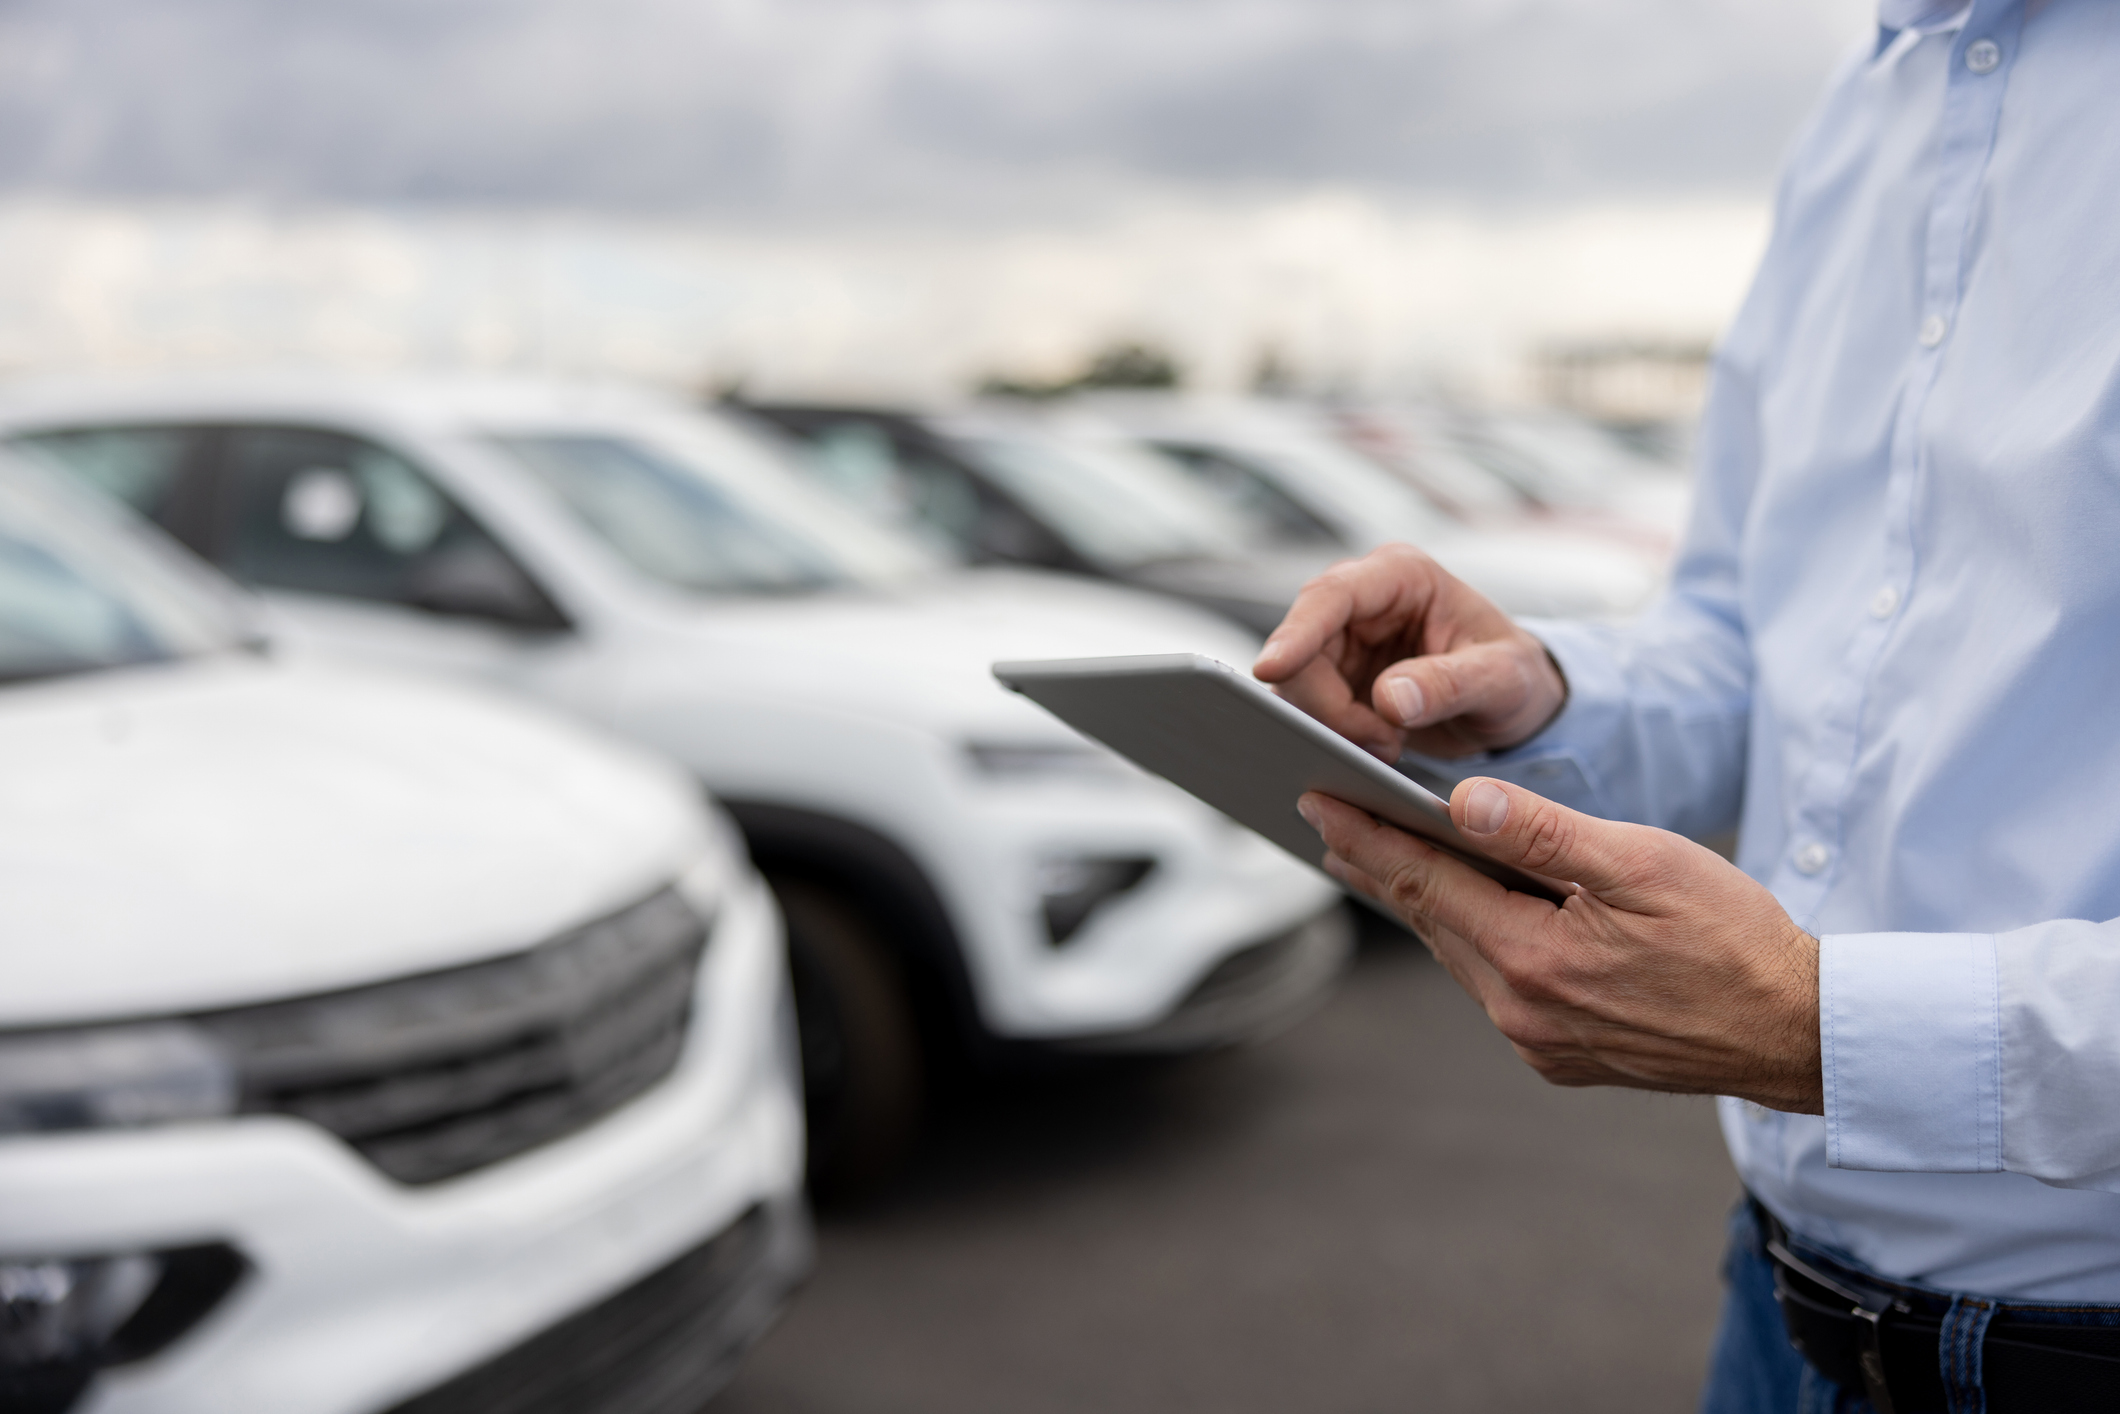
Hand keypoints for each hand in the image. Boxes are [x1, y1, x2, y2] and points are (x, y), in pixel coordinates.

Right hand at [1253, 544, 1567, 761]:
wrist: (1512, 703)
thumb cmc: (1515, 676)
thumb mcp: (1502, 679)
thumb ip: (1450, 684)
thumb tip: (1389, 699)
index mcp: (1401, 576)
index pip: (1331, 596)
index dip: (1296, 632)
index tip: (1269, 670)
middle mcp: (1362, 602)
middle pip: (1302, 647)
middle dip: (1328, 705)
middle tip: (1381, 743)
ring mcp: (1342, 641)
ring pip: (1296, 683)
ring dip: (1332, 725)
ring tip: (1390, 746)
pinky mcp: (1335, 679)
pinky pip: (1307, 709)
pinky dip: (1333, 736)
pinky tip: (1375, 748)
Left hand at [1298, 778, 1821, 1112]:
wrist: (1796, 1032)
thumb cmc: (1732, 937)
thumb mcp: (1643, 865)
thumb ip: (1544, 833)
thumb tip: (1459, 802)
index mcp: (1534, 960)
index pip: (1425, 883)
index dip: (1366, 837)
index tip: (1315, 800)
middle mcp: (1521, 1012)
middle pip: (1430, 921)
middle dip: (1377, 864)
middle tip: (1325, 816)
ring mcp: (1539, 1042)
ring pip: (1459, 955)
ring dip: (1420, 904)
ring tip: (1374, 857)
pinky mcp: (1562, 1057)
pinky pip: (1495, 986)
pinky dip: (1470, 940)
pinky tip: (1461, 912)